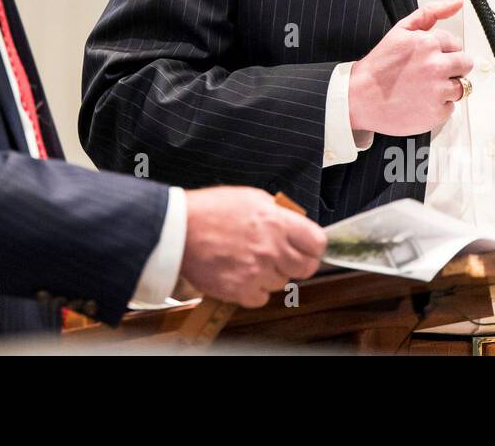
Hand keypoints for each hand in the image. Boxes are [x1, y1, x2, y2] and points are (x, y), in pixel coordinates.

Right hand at [179, 187, 325, 307]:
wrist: (178, 229)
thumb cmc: (209, 210)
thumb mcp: (250, 197)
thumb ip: (276, 212)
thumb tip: (293, 223)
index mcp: (276, 222)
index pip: (317, 242)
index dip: (313, 246)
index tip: (307, 247)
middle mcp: (271, 248)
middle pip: (305, 268)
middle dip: (297, 263)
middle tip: (283, 258)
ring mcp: (256, 272)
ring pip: (282, 283)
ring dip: (271, 274)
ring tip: (250, 260)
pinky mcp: (240, 290)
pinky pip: (261, 298)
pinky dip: (253, 290)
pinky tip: (241, 274)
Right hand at [349, 0, 473, 137]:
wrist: (359, 97)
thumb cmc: (379, 66)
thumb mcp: (400, 30)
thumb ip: (430, 13)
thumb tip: (457, 3)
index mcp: (428, 43)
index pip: (456, 44)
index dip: (442, 51)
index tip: (427, 58)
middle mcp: (436, 66)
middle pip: (465, 64)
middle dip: (451, 67)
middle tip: (428, 73)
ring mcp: (438, 91)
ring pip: (462, 86)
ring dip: (447, 88)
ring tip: (424, 89)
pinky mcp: (437, 112)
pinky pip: (451, 107)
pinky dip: (439, 107)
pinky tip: (421, 102)